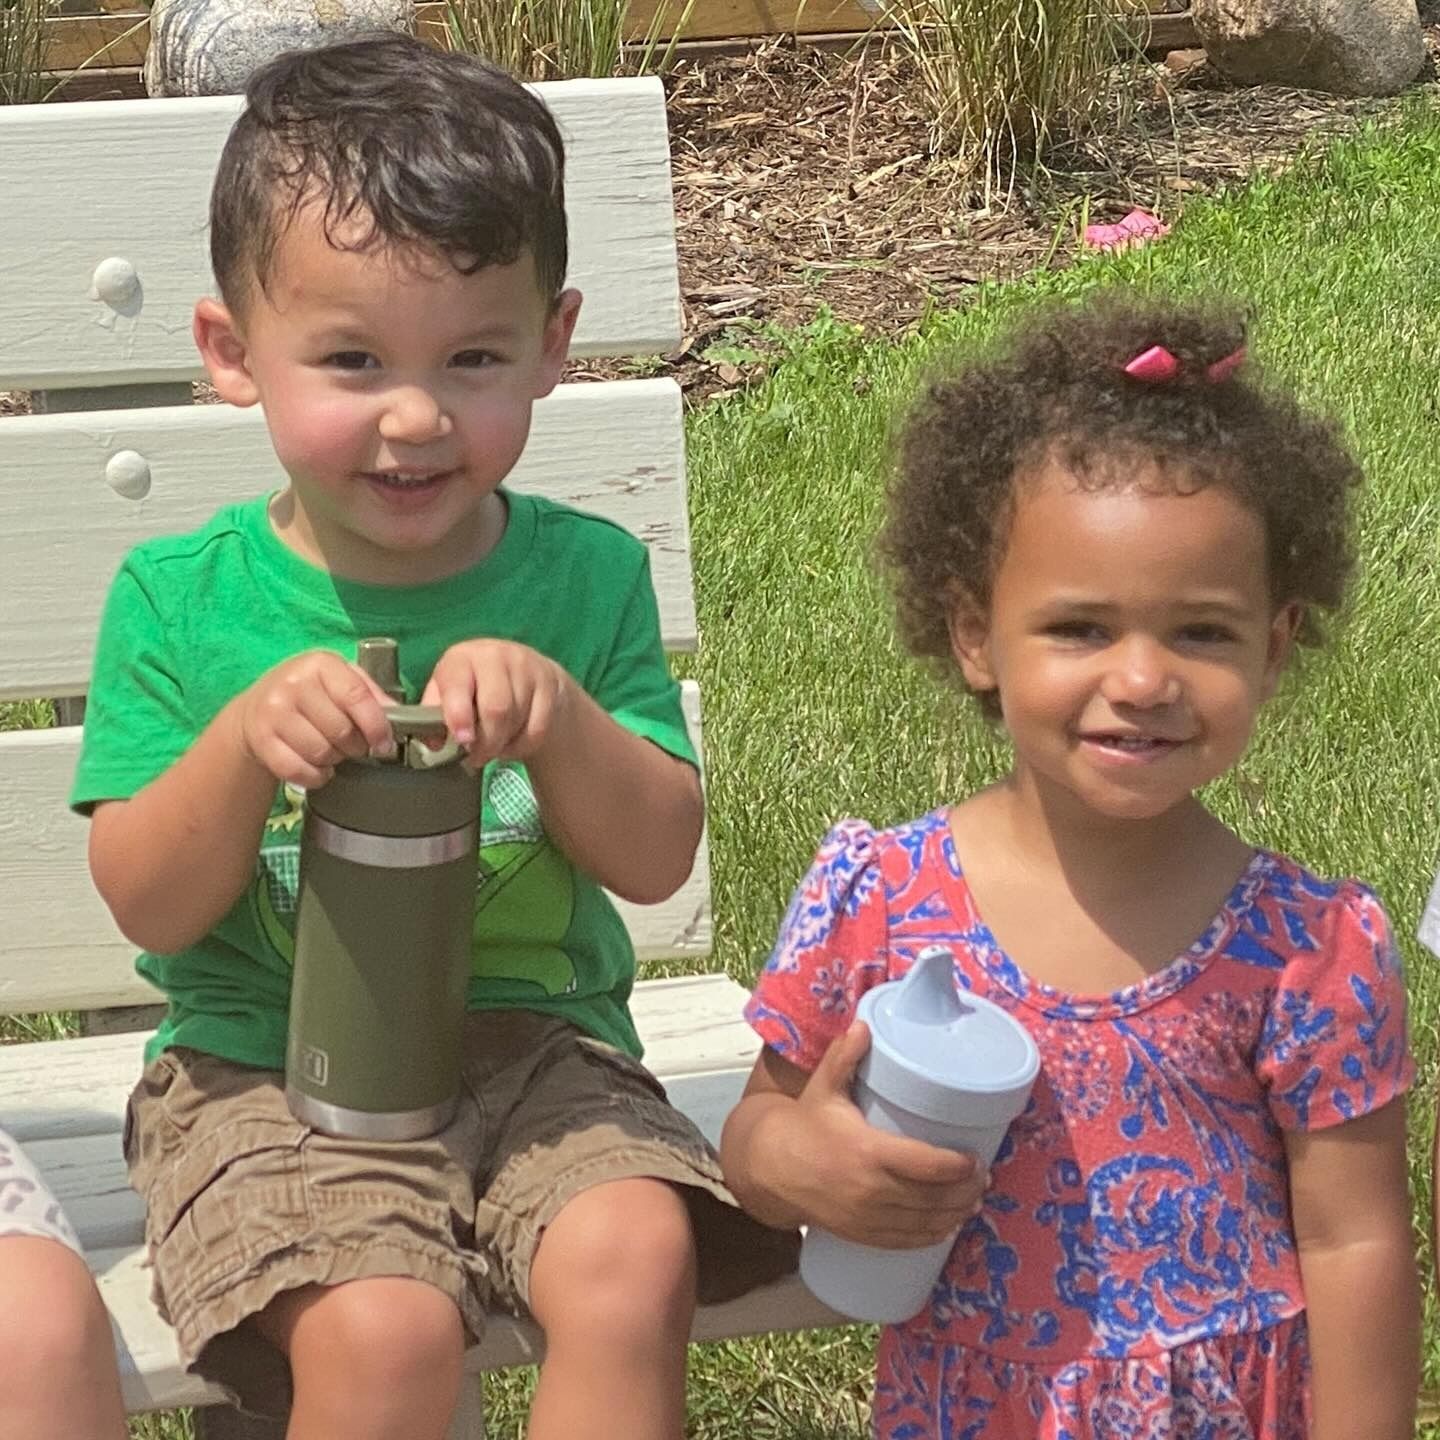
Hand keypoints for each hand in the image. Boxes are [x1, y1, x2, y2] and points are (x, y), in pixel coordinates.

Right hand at [234, 651, 394, 788]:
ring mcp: (273, 711)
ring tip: (332, 752)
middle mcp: (294, 683)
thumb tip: (398, 715)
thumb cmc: (310, 695)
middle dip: (355, 746)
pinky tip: (317, 767)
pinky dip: (314, 776)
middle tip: (353, 745)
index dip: (376, 725)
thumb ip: (371, 694)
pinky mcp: (259, 738)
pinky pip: (297, 770)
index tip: (384, 743)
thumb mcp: (341, 680)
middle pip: (341, 730)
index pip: (356, 696)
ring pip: (321, 752)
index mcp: (321, 664)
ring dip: (334, 761)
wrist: (256, 708)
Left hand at [421, 639, 568, 767]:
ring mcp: (527, 667)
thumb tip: (433, 744)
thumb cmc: (477, 687)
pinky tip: (513, 743)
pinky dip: (524, 745)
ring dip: (503, 744)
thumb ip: (434, 715)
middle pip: (496, 708)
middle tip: (477, 756)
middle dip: (486, 742)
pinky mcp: (550, 683)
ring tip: (494, 746)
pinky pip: (539, 727)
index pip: (460, 685)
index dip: (460, 715)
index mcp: (462, 658)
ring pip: (518, 720)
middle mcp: (495, 655)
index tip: (462, 740)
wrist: (525, 671)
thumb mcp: (448, 693)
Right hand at [775, 1022, 988, 1249]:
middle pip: (931, 1197)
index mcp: (866, 1151)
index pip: (925, 1164)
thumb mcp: (824, 1088)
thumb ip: (844, 1057)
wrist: (770, 1168)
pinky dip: (931, 1237)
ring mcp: (866, 1217)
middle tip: (983, 1179)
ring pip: (923, 1223)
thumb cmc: (805, 1124)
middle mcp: (870, 1189)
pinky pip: (905, 1242)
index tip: (975, 1159)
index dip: (957, 1166)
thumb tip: (863, 1025)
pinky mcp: (861, 1235)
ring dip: (954, 1215)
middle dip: (964, 1191)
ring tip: (974, 1201)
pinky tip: (948, 1227)